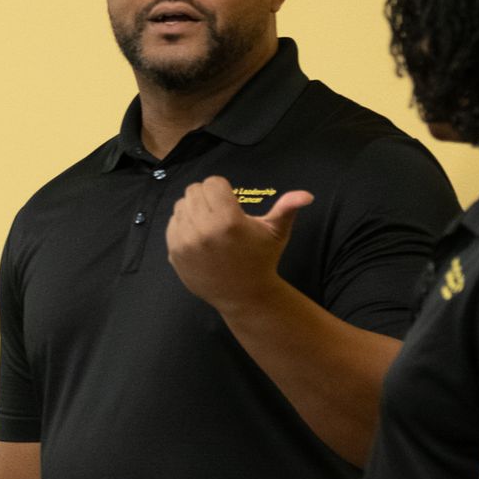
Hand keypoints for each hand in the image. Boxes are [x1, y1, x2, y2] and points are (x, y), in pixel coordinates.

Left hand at [165, 176, 312, 312]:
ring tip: (208, 223)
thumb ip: (287, 209)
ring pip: (180, 205)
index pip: (212, 182)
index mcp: (228, 220)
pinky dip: (182, 225)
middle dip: (206, 196)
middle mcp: (203, 229)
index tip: (230, 201)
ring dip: (193, 209)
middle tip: (218, 211)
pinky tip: (198, 236)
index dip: (222, 189)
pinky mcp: (174, 252)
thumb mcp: (276, 233)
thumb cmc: (261, 259)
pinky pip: (171, 224)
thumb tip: (306, 195)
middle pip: (194, 190)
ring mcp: (185, 241)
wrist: (243, 295)